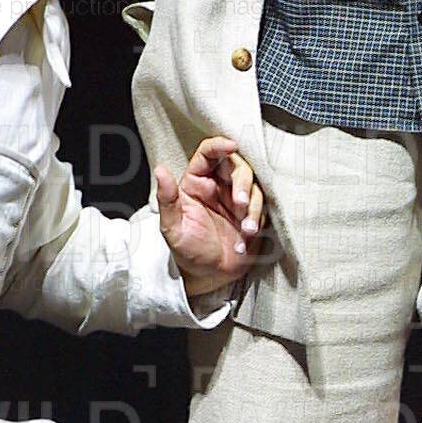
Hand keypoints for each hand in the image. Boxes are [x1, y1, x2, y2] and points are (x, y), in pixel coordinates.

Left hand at [156, 136, 264, 295]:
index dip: (220, 145)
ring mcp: (237, 200)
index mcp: (196, 183)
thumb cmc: (187, 251)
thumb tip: (160, 170)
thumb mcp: (172, 228)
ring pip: (253, 186)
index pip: (208, 154)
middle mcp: (218, 187)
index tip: (231, 145)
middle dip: (242, 182)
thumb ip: (167, 199)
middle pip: (237, 166)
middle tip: (239, 204)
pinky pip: (261, 206)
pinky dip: (257, 219)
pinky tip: (247, 237)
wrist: (208, 277)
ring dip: (252, 205)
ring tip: (245, 229)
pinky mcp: (251, 214)